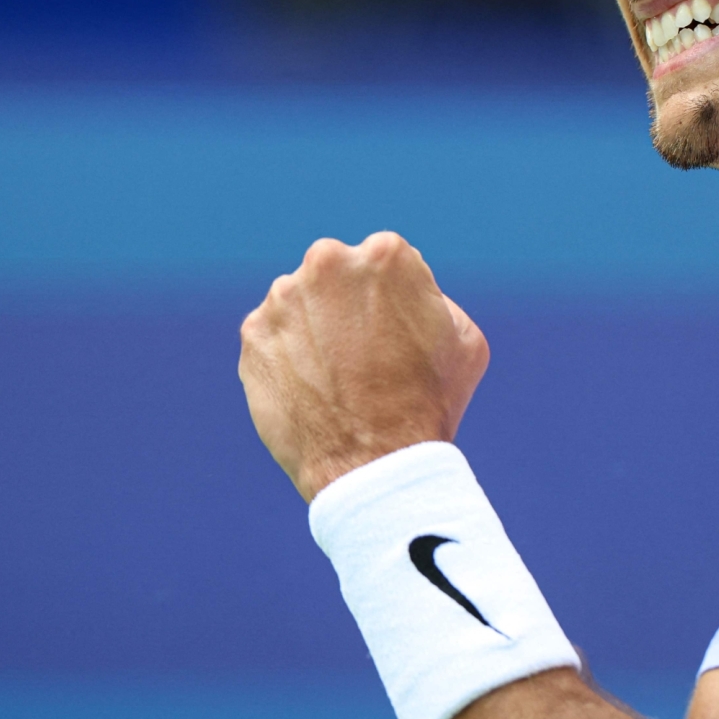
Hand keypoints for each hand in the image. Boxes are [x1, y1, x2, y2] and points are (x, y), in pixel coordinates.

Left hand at [239, 232, 490, 500]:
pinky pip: (272, 335)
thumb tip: (409, 291)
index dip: (393, 298)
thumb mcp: (465, 338)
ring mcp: (284, 297)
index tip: (396, 332)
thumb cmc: (429, 403)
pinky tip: (310, 388)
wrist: (374, 463)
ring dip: (314, 327)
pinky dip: (286, 355)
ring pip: (301, 302)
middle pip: (336, 273)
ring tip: (336, 377)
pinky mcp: (253, 334)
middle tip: (363, 353)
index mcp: (385, 254)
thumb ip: (433, 298)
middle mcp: (328, 263)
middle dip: (346, 303)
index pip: (383, 261)